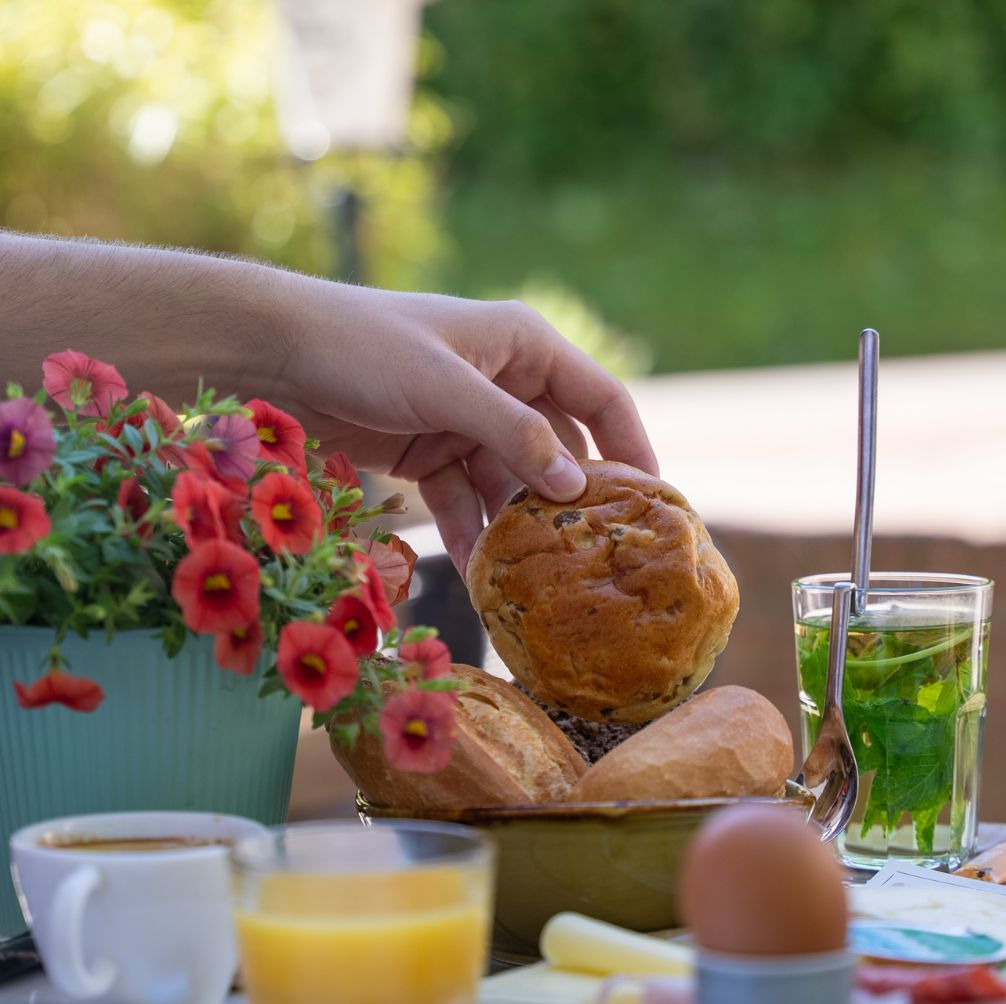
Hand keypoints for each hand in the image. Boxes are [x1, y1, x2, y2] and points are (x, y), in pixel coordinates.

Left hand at [272, 282, 658, 574]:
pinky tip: (478, 572)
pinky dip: (470, 531)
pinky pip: (465, 498)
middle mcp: (506, 382)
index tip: (655, 506)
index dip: (633, 449)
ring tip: (536, 579)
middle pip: (558, 450)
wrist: (275, 354)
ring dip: (518, 527)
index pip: (603, 400)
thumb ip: (512, 435)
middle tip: (595, 558)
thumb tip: (574, 488)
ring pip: (510, 483)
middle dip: (570, 503)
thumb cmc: (365, 346)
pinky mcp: (432, 451)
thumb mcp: (446, 388)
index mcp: (526, 347)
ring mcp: (468, 420)